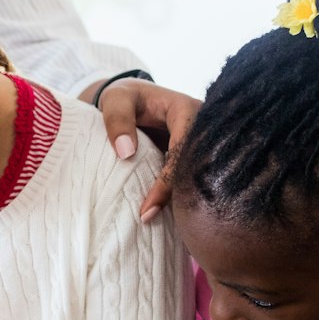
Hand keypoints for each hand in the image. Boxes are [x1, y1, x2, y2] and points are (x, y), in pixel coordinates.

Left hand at [91, 79, 200, 222]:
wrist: (132, 100)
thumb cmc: (124, 97)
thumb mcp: (115, 100)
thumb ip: (117, 120)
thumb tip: (126, 153)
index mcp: (187, 110)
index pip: (184, 148)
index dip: (168, 180)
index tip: (148, 207)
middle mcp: (203, 128)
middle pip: (199, 168)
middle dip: (179, 198)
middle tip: (151, 220)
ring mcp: (202, 144)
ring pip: (200, 178)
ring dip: (182, 202)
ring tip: (156, 222)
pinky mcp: (196, 157)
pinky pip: (193, 180)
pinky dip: (180, 198)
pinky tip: (166, 218)